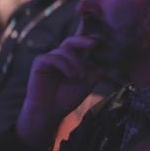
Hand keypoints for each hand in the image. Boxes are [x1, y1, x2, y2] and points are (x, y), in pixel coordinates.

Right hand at [16, 33, 104, 149]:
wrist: (49, 112)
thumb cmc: (67, 98)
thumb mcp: (87, 84)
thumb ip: (96, 73)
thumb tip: (109, 63)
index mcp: (71, 60)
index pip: (80, 44)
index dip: (90, 38)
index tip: (102, 40)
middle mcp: (60, 57)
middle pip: (71, 40)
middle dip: (84, 40)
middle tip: (95, 43)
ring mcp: (49, 59)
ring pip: (65, 50)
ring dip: (76, 62)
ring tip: (81, 77)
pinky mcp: (39, 63)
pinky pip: (53, 57)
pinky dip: (65, 65)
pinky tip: (71, 76)